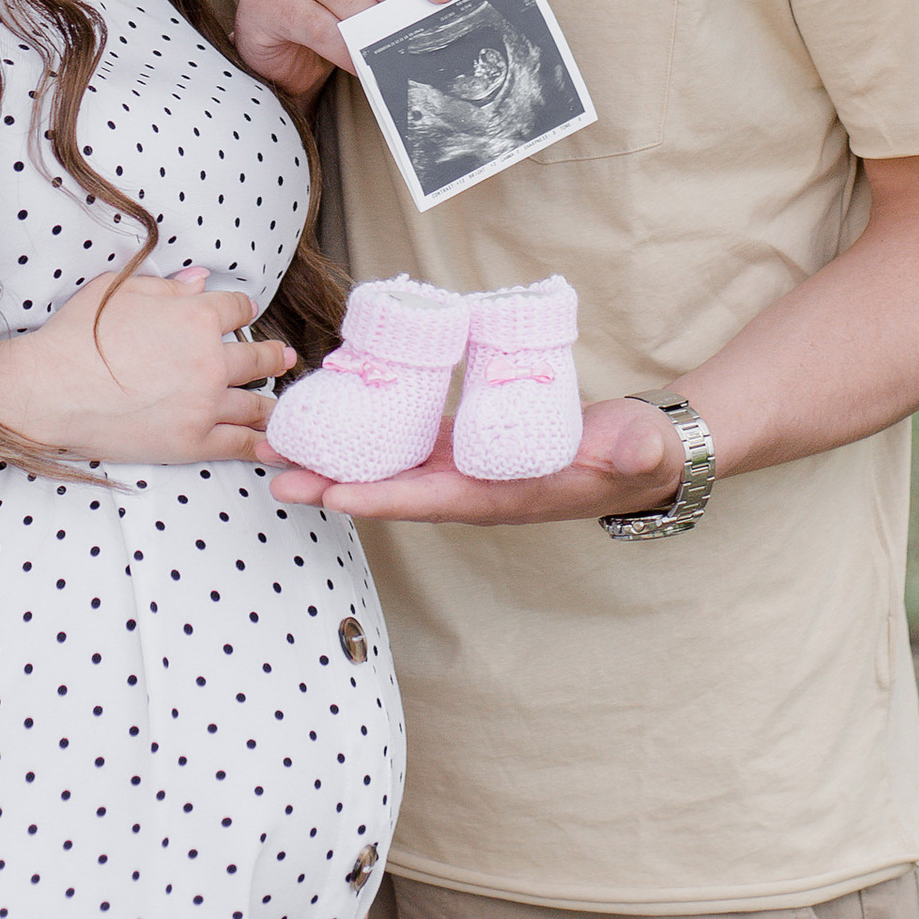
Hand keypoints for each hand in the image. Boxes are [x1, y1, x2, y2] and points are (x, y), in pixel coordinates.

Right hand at [0, 263, 294, 467]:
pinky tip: (277, 445)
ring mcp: (206, 404)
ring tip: (282, 404)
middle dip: (274, 355)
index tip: (244, 312)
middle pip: (259, 357)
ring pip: (257, 402)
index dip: (241, 308)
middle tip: (283, 357)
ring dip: (273, 401)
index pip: (237, 308)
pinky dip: (264, 444)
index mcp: (197, 316)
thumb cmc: (78, 334)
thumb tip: (200, 280)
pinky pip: (241, 443)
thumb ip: (167, 286)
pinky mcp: (194, 442)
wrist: (53, 389)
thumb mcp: (120, 290)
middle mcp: (211, 360)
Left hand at [270, 392, 688, 527]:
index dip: (377, 497)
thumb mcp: (637, 450)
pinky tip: (338, 418)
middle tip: (273, 473)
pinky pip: (408, 443)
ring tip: (284, 446)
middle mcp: (473, 490)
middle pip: (390, 491)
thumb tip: (630, 452)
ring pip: (390, 467)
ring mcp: (467, 470)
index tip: (327, 491)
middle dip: (331, 483)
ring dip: (338, 460)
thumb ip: (632, 451)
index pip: (428, 500)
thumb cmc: (637, 453)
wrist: (645, 453)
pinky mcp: (467, 445)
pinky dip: (370, 434)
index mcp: (502, 497)